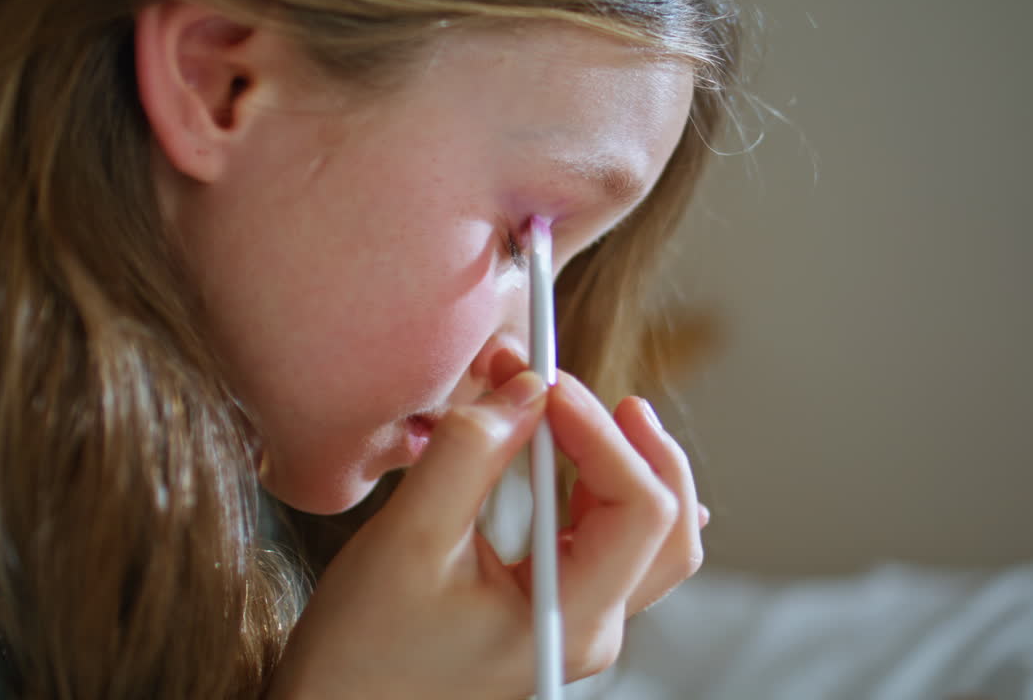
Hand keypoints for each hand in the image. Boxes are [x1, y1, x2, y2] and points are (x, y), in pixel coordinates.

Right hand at [267, 365, 705, 699]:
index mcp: (569, 620)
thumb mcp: (408, 540)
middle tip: (581, 389)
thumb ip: (469, 456)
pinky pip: (610, 546)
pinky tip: (579, 459)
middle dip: (634, 443)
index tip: (547, 383)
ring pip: (648, 535)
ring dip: (620, 461)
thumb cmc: (364, 648)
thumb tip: (524, 390)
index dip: (602, 432)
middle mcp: (589, 628)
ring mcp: (576, 625)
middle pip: (669, 525)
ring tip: (574, 411)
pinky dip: (597, 488)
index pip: (639, 509)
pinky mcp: (553, 613)